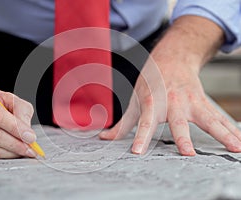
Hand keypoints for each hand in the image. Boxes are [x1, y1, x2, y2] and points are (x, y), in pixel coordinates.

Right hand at [0, 83, 36, 158]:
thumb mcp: (7, 98)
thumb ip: (20, 111)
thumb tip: (27, 132)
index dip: (15, 128)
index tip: (30, 137)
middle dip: (15, 144)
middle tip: (30, 149)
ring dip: (9, 153)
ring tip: (23, 152)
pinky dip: (0, 156)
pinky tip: (9, 152)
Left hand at [100, 59, 240, 155]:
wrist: (172, 58)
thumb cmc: (150, 82)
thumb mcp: (134, 100)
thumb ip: (123, 123)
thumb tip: (105, 138)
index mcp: (152, 103)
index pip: (145, 123)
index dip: (140, 137)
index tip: (137, 151)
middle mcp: (172, 103)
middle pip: (179, 122)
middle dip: (183, 137)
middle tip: (188, 153)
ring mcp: (191, 102)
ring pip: (208, 119)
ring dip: (223, 134)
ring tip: (235, 148)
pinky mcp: (204, 102)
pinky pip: (219, 118)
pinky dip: (231, 129)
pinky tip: (240, 142)